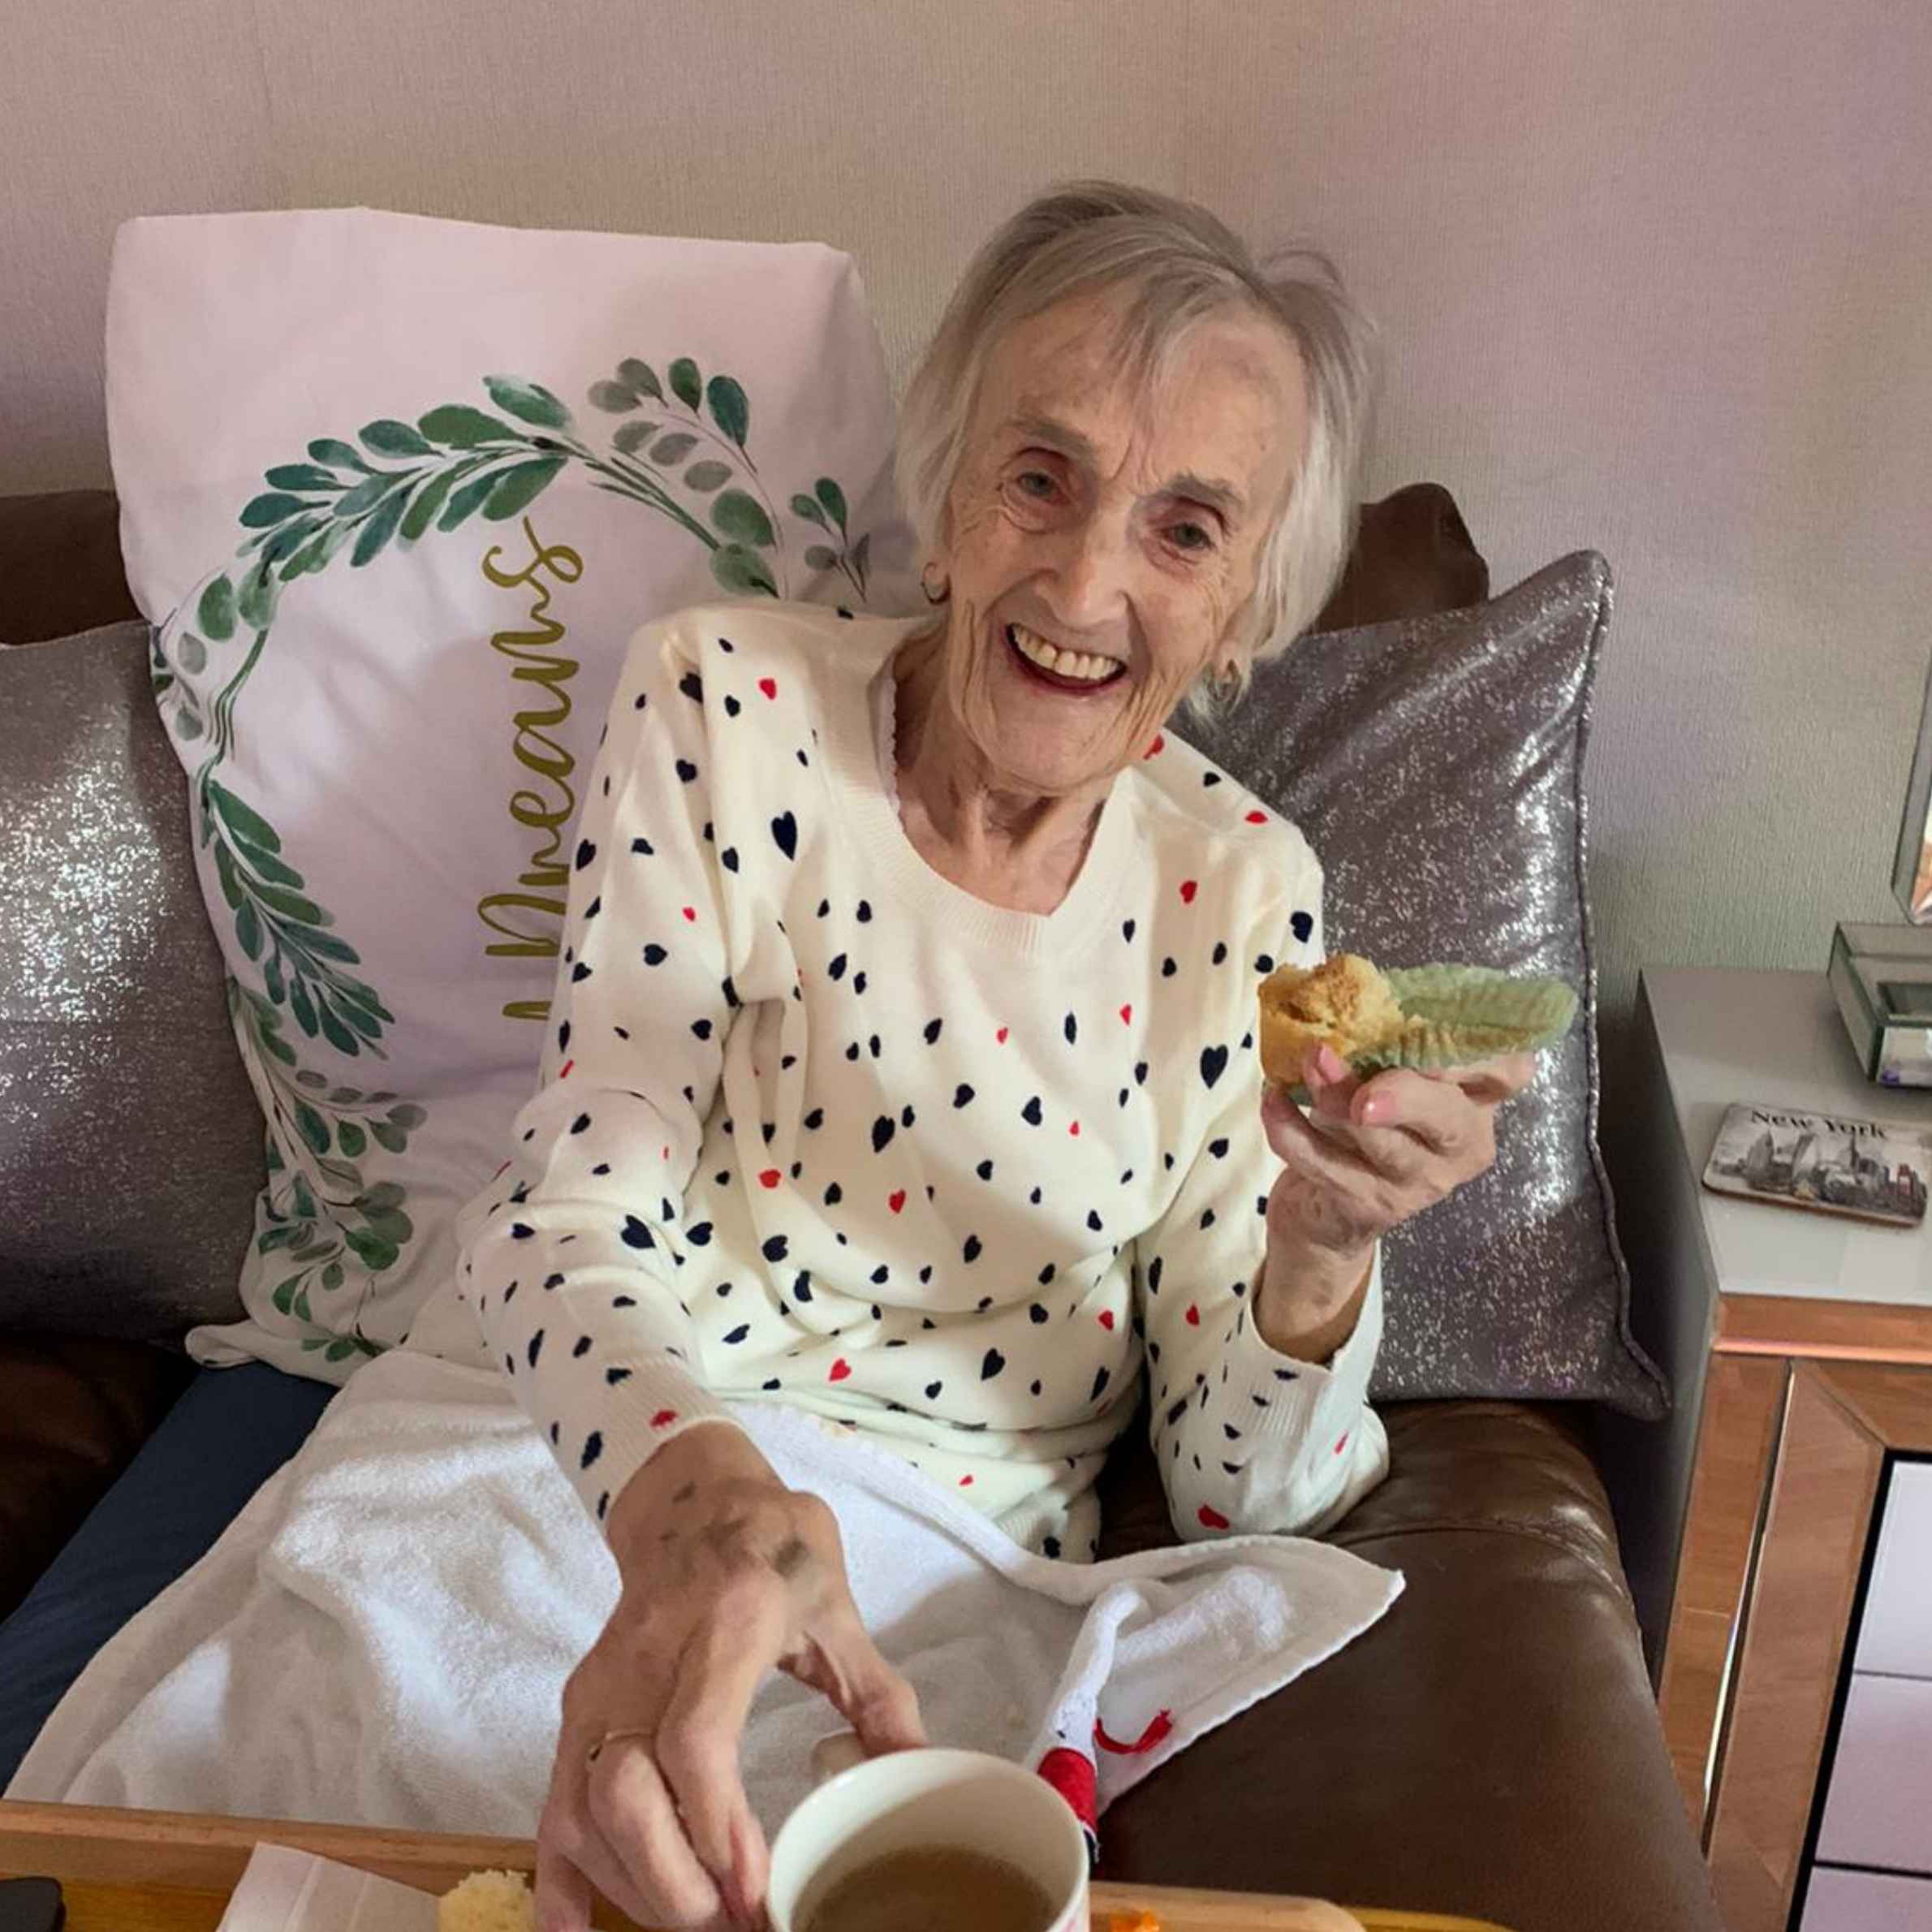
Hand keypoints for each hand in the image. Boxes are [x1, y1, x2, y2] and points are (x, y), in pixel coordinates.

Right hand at [536, 1424, 924, 1928]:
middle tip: (733, 1924)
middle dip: (672, 1881)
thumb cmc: (774, 1547)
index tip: (755, 1893)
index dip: (717, 1828)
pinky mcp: (576, 1708)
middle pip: (624, 1792)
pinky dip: (560, 1877)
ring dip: (633, 1886)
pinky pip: (552, 1803)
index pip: (695, 1741)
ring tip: (698, 1923)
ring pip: (584, 1809)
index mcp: (725, 1622)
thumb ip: (879, 1695)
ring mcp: (599, 1686)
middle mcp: (646, 1658)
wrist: (693, 1497)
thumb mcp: (838, 1607)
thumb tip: (918, 1776)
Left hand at [1253, 1044, 1537, 1356]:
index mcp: (1476, 1101)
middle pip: (1451, 1120)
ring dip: (1337, 1097)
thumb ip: (1388, 1038)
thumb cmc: (1368, 1121)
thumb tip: (1342, 984)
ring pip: (1382, 1143)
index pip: (1509, 1072)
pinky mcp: (1368, 1206)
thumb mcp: (1389, 1075)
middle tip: (1365, 1088)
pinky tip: (1273, 1099)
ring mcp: (1416, 1183)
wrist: (1328, 1212)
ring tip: (1308, 1061)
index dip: (1479, 1050)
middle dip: (1407, 1096)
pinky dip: (1291, 1129)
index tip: (1432, 1024)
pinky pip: (1324, 1163)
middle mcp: (1459, 1145)